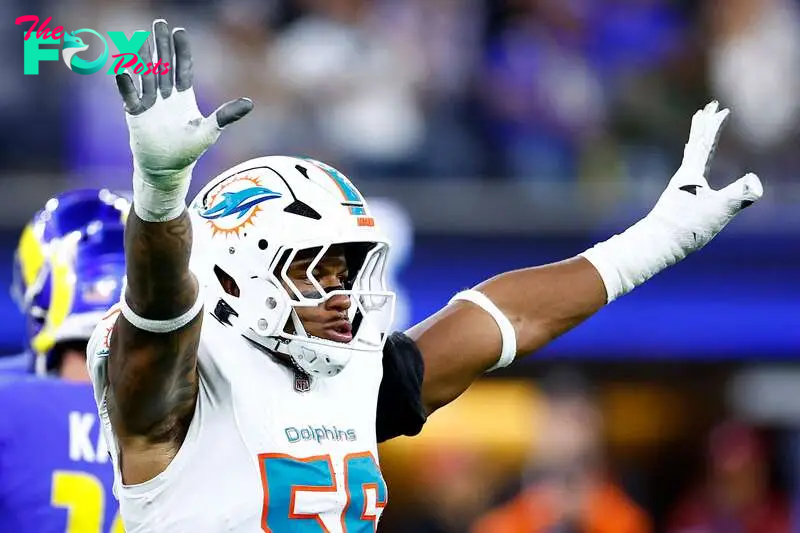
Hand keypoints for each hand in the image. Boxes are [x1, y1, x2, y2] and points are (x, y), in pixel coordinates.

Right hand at [116, 19, 252, 220]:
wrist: (166, 169)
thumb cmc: (188, 150)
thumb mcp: (209, 131)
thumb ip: (226, 115)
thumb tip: (249, 103)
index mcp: (183, 97)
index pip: (182, 68)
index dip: (181, 51)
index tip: (179, 31)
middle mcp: (165, 96)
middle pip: (163, 65)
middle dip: (161, 45)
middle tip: (159, 23)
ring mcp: (149, 103)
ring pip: (146, 75)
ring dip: (144, 58)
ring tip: (142, 39)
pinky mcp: (135, 114)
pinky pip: (129, 95)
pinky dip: (126, 84)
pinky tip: (122, 69)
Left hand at [647, 101, 762, 254]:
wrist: (657, 245)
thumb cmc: (686, 228)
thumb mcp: (719, 210)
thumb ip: (740, 194)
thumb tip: (756, 181)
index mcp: (691, 174)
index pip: (705, 143)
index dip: (714, 125)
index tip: (722, 109)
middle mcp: (683, 176)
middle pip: (695, 143)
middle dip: (704, 125)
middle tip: (708, 107)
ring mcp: (679, 187)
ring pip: (690, 156)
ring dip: (697, 140)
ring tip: (698, 130)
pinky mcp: (678, 200)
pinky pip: (688, 172)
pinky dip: (692, 162)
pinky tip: (693, 169)